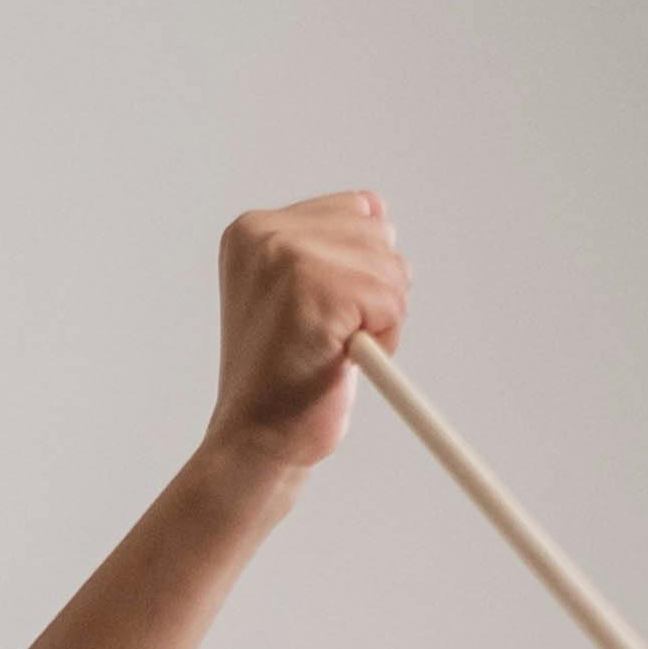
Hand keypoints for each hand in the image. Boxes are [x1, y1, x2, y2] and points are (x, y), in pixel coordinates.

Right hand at [207, 192, 405, 474]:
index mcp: (254, 229)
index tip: (319, 312)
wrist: (257, 443)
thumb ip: (333, 245)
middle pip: (377, 233)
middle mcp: (266, 234)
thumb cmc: (283, 379)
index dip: (357, 268)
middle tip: (327, 336)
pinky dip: (385, 339)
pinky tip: (340, 360)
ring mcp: (289, 259)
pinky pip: (393, 301)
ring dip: (380, 317)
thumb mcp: (303, 295)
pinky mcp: (317, 291)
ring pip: (390, 267)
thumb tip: (376, 206)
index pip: (354, 209)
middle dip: (373, 289)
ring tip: (332, 350)